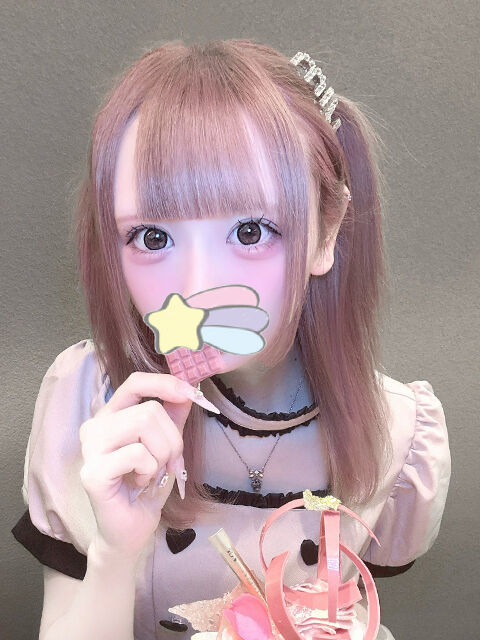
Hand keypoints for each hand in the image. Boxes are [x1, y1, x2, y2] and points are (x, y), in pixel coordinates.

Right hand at [79, 372, 195, 557]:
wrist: (131, 530)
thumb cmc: (147, 485)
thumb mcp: (166, 444)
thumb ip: (174, 416)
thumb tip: (189, 389)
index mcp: (111, 415)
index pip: (135, 382)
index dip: (165, 384)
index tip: (190, 394)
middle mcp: (95, 426)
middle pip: (149, 409)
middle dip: (172, 439)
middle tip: (167, 463)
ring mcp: (90, 448)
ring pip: (144, 425)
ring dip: (161, 454)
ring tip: (150, 474)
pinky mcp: (93, 471)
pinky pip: (138, 454)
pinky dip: (149, 471)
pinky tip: (138, 485)